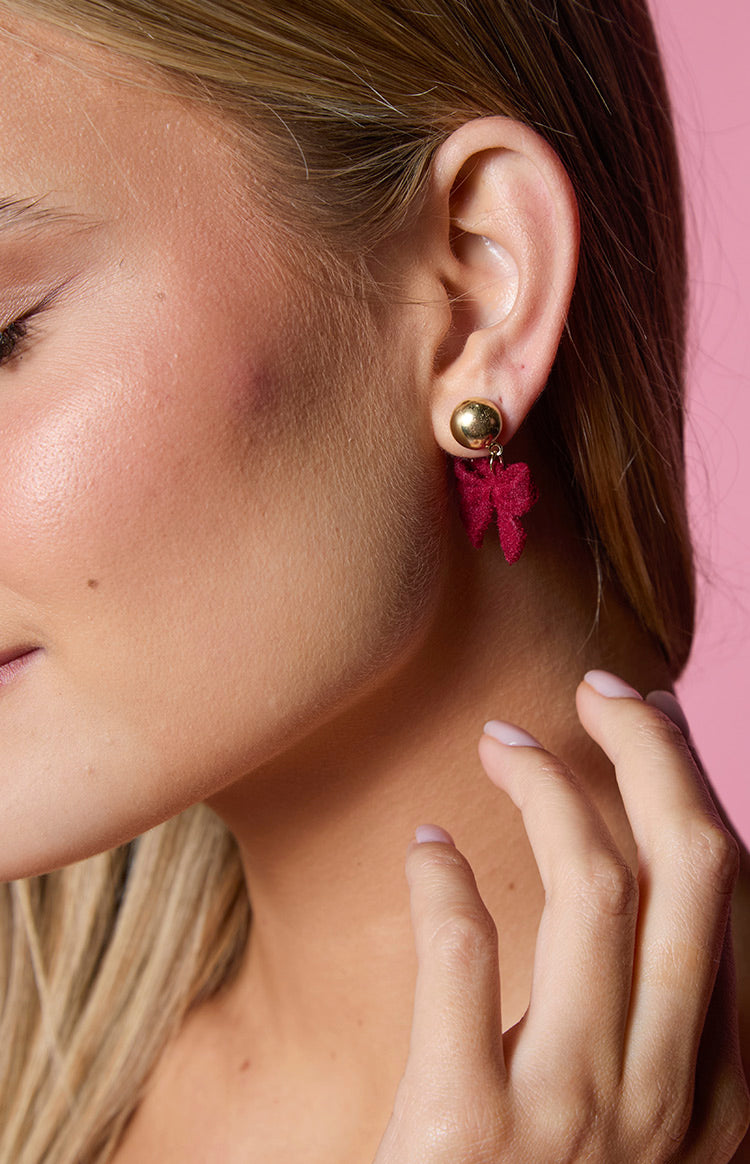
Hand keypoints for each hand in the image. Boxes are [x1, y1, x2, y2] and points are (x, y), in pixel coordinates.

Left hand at [373, 671, 749, 1161]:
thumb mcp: (640, 1126)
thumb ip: (653, 1027)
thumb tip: (637, 895)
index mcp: (719, 1088)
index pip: (730, 894)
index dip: (693, 785)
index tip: (643, 719)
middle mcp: (671, 1095)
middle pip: (692, 866)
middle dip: (654, 750)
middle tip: (598, 685)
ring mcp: (577, 1116)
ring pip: (595, 891)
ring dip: (548, 791)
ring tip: (498, 744)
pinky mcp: (469, 1136)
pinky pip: (466, 964)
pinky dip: (445, 885)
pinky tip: (422, 848)